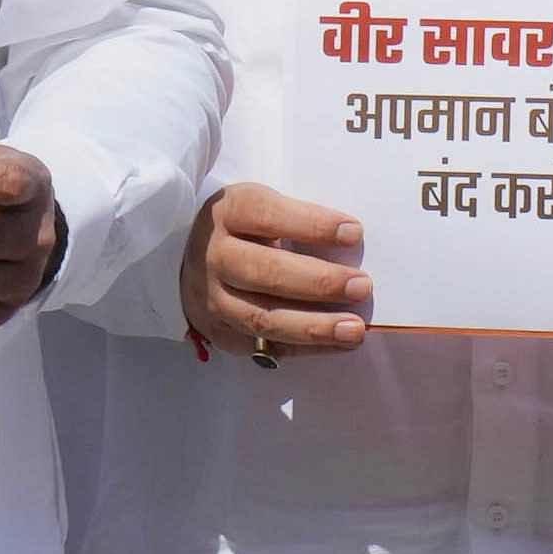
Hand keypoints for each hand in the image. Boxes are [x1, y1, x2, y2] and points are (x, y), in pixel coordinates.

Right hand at [174, 182, 368, 359]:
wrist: (190, 259)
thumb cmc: (244, 228)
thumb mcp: (260, 205)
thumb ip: (296, 219)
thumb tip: (352, 240)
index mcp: (228, 212)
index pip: (269, 216)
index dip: (312, 225)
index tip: (354, 233)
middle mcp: (214, 256)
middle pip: (267, 272)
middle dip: (319, 282)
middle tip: (362, 287)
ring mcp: (212, 298)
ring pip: (263, 318)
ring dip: (314, 326)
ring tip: (355, 329)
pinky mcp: (219, 332)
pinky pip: (263, 346)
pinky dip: (304, 348)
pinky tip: (336, 344)